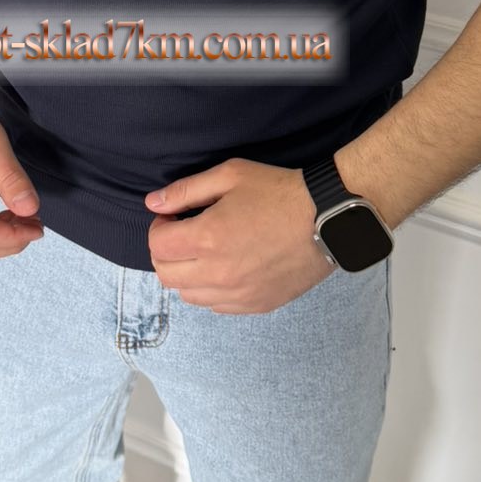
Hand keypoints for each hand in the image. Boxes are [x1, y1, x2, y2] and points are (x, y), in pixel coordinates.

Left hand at [144, 157, 332, 314]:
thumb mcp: (231, 175)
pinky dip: (211, 290)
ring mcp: (238, 294)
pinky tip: (226, 268)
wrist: (328, 217)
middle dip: (166, 252)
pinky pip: (216, 306)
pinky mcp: (256, 305)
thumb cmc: (280, 192)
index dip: (160, 226)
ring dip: (186, 273)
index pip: (157, 245)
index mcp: (208, 238)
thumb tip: (152, 203)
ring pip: (188, 295)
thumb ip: (186, 190)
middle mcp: (218, 273)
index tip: (175, 216)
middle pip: (166, 275)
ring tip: (205, 252)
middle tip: (183, 234)